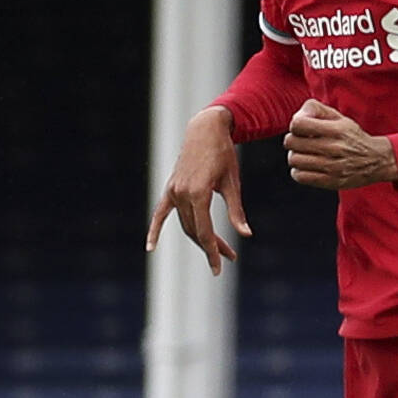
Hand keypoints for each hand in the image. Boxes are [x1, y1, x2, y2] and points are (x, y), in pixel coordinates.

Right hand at [147, 106, 250, 276]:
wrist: (205, 131)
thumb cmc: (223, 155)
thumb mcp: (232, 183)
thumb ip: (236, 211)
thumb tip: (246, 235)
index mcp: (198, 193)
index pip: (204, 231)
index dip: (213, 251)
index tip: (220, 267)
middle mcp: (181, 193)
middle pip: (195, 230)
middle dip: (211, 246)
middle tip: (230, 256)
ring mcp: (173, 191)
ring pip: (185, 223)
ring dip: (199, 238)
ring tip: (219, 249)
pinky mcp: (170, 188)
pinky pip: (160, 213)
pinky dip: (155, 229)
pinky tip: (150, 246)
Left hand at [285, 99, 397, 189]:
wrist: (377, 160)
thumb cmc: (351, 137)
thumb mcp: (339, 117)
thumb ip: (316, 109)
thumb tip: (296, 117)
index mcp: (337, 129)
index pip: (298, 124)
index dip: (295, 125)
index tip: (301, 129)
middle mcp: (336, 148)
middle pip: (292, 142)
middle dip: (293, 140)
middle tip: (301, 142)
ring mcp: (334, 167)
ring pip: (294, 160)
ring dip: (295, 156)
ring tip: (304, 154)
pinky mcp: (332, 182)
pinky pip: (300, 176)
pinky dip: (298, 171)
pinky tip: (307, 167)